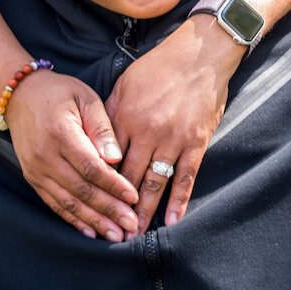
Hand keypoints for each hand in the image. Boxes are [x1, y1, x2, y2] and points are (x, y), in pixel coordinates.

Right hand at [6, 70, 139, 241]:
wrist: (19, 96)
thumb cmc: (60, 93)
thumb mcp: (85, 98)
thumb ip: (101, 127)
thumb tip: (116, 157)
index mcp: (61, 134)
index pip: (91, 167)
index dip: (113, 185)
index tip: (134, 197)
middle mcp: (45, 157)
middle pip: (81, 190)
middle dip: (108, 210)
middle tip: (131, 226)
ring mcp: (36, 171)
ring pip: (68, 202)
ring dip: (93, 221)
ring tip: (116, 235)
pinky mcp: (32, 178)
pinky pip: (54, 204)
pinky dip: (72, 220)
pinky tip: (90, 232)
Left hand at [106, 14, 241, 230]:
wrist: (200, 55)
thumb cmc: (159, 67)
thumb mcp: (125, 85)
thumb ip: (109, 115)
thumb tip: (95, 142)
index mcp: (126, 119)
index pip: (107, 161)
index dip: (98, 186)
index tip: (90, 206)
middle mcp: (147, 133)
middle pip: (129, 178)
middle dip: (118, 207)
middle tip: (110, 232)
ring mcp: (173, 139)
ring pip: (155, 183)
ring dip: (145, 212)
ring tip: (135, 234)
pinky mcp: (196, 142)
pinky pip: (186, 177)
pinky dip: (179, 201)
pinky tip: (171, 221)